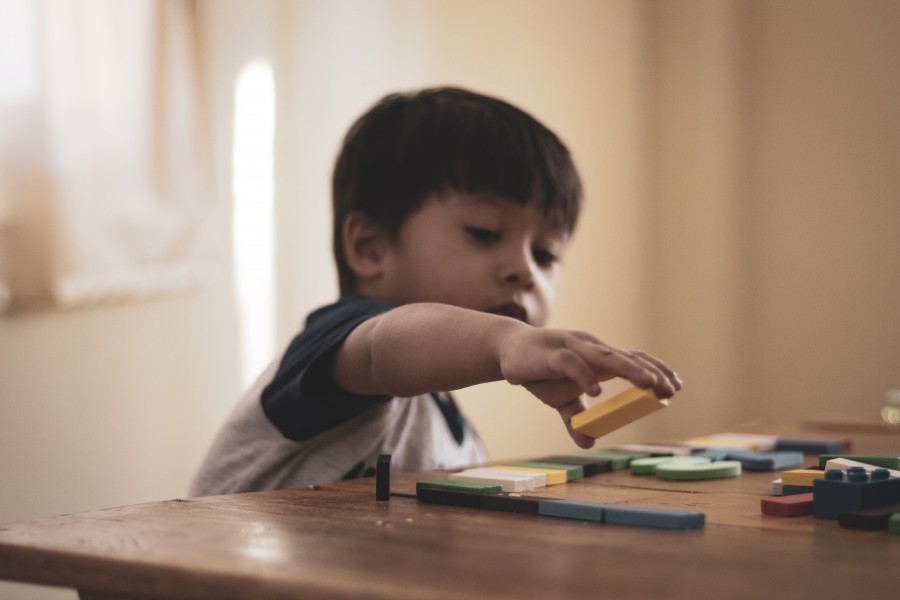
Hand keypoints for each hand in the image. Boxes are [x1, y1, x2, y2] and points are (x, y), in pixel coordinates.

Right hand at [497, 327, 681, 445]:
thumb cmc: (539, 370)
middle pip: (627, 357)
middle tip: (670, 389)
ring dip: (629, 369)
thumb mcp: (560, 400)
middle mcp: (591, 349)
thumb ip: (576, 419)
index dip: (655, 371)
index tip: (675, 388)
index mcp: (598, 358)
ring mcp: (573, 348)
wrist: (506, 351)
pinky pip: (573, 364)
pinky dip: (585, 377)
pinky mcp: (552, 354)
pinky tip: (597, 393)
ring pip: (606, 357)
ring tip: (649, 383)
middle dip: (651, 373)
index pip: (633, 359)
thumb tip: (588, 443)